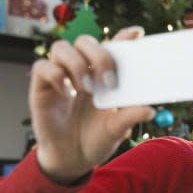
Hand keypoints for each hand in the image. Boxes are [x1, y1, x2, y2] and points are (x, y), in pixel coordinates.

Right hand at [31, 27, 155, 183]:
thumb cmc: (96, 138)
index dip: (124, 37)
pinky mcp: (42, 87)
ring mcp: (61, 76)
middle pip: (86, 41)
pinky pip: (43, 66)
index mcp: (104, 75)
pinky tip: (67, 93)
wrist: (73, 159)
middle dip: (100, 55)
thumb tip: (150, 109)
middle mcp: (82, 70)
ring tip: (86, 89)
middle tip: (110, 81)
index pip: (112, 47)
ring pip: (62, 47)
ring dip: (77, 64)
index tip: (138, 33)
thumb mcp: (117, 128)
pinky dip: (56, 75)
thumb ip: (130, 116)